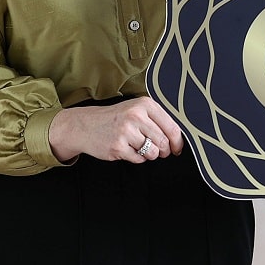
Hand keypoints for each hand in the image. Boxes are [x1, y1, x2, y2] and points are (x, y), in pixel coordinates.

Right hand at [49, 96, 184, 163]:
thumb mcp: (137, 110)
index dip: (177, 142)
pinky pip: (138, 160)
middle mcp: (136, 116)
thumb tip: (177, 140)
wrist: (86, 125)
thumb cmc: (115, 118)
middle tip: (157, 150)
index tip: (177, 148)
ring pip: (152, 153)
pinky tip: (128, 149)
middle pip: (163, 142)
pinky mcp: (118, 147)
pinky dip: (136, 158)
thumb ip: (157, 120)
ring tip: (138, 146)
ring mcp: (126, 132)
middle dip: (163, 150)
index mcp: (145, 104)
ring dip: (149, 154)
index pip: (171, 127)